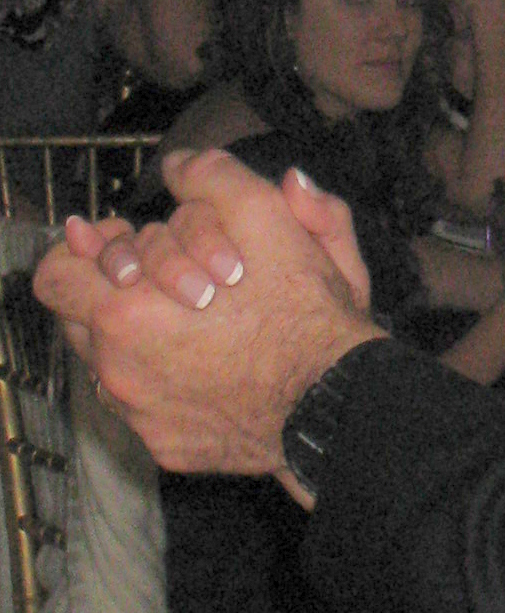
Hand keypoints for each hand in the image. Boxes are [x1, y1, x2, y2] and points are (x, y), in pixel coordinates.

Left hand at [33, 148, 382, 474]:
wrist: (338, 403)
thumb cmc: (307, 313)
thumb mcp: (271, 218)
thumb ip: (215, 178)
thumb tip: (185, 165)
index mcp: (125, 312)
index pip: (58, 273)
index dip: (87, 251)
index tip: (121, 241)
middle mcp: (119, 370)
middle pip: (80, 318)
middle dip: (114, 292)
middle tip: (156, 280)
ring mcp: (141, 415)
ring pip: (110, 363)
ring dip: (137, 338)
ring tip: (192, 325)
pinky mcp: (167, 447)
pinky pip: (145, 408)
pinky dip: (167, 384)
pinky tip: (211, 367)